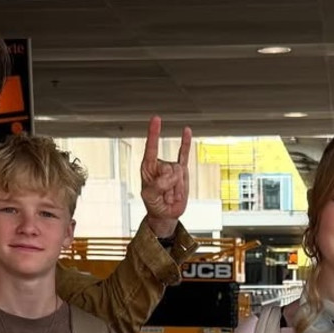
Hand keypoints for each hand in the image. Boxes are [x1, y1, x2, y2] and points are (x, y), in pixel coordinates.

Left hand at [139, 115, 191, 237]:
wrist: (166, 213)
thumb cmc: (154, 203)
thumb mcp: (149, 196)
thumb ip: (158, 184)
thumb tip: (171, 175)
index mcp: (147, 167)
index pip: (151, 147)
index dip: (153, 133)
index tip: (156, 119)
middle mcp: (159, 164)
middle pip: (169, 168)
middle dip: (169, 184)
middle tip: (164, 195)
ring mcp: (171, 166)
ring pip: (179, 172)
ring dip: (177, 188)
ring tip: (171, 194)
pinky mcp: (182, 171)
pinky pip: (185, 155)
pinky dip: (186, 142)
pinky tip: (186, 130)